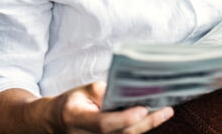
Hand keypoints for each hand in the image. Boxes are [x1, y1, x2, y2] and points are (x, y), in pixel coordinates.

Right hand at [54, 82, 173, 133]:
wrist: (55, 123)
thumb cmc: (70, 104)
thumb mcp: (83, 91)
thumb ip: (104, 93)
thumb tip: (129, 94)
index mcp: (77, 119)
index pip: (104, 123)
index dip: (125, 118)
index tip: (143, 108)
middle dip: (146, 122)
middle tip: (165, 110)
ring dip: (147, 126)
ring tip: (164, 111)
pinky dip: (139, 129)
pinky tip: (152, 118)